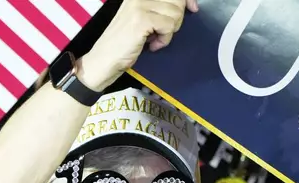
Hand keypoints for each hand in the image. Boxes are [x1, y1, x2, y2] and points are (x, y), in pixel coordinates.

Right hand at [79, 0, 198, 90]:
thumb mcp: (145, 20)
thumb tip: (190, 5)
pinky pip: (169, 26)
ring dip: (169, 31)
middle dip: (176, 20)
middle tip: (161, 32)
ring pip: (176, 13)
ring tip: (153, 39)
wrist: (104, 60)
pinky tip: (152, 45)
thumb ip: (162, 9)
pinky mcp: (141, 19)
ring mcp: (139, 4)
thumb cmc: (125, 43)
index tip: (193, 8)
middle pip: (178, 1)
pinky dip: (164, 39)